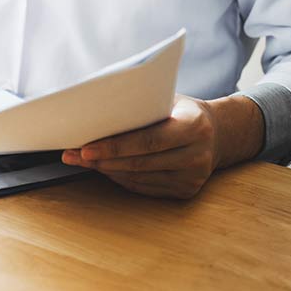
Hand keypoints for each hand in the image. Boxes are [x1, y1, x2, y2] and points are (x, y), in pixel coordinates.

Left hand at [61, 95, 263, 198]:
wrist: (217, 133)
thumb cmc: (179, 110)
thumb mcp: (168, 99)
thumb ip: (141, 105)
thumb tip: (95, 109)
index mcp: (194, 126)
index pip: (148, 140)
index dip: (114, 146)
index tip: (84, 147)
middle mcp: (198, 155)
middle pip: (140, 162)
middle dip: (102, 160)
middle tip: (73, 155)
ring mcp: (194, 177)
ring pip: (139, 178)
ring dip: (106, 170)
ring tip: (81, 160)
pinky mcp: (186, 191)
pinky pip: (144, 187)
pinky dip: (120, 178)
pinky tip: (103, 168)